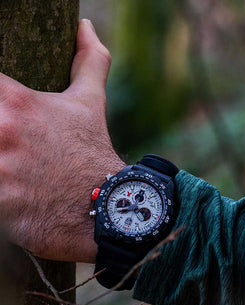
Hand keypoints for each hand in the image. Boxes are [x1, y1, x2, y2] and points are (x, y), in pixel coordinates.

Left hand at [0, 19, 125, 262]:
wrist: (105, 208)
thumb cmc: (92, 154)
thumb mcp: (90, 104)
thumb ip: (87, 61)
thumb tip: (86, 26)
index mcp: (15, 102)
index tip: (1, 109)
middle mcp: (2, 131)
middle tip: (9, 144)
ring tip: (10, 167)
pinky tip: (11, 190)